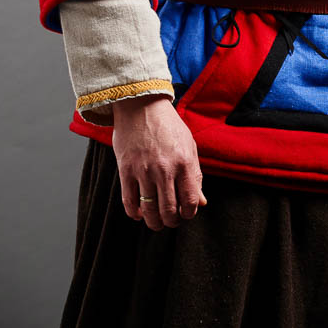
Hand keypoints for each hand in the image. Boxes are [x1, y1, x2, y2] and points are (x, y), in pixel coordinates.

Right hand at [111, 93, 207, 229]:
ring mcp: (144, 171)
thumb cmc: (167, 125)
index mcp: (184, 163)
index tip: (185, 214)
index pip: (190, 201)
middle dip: (171, 222)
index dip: (189, 214)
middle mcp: (165, 169)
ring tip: (156, 223)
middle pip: (169, 210)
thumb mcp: (188, 146)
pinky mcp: (126, 170)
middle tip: (171, 221)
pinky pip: (129, 201)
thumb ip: (195, 176)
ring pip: (149, 210)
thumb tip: (201, 203)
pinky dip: (134, 213)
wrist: (140, 105)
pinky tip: (139, 214)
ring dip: (154, 222)